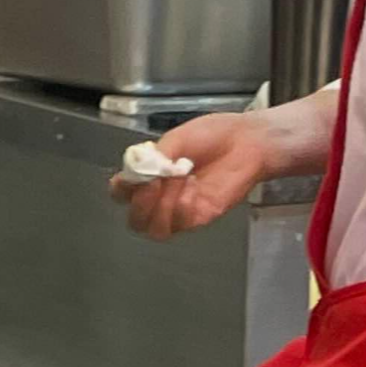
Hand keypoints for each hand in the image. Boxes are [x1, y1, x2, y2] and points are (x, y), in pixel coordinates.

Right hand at [110, 112, 274, 238]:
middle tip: (154, 183)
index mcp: (149, 174)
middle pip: (135, 220)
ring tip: (179, 179)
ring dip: (161, 206)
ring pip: (154, 229)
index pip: (121, 192)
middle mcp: (160, 197)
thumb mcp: (177, 139)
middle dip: (140, 204)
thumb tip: (142, 171)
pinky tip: (193, 186)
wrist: (244, 142)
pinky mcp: (198, 218)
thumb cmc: (211, 137)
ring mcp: (178, 210)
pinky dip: (182, 206)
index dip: (122, 187)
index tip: (135, 172)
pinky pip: (180, 223)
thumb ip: (156, 156)